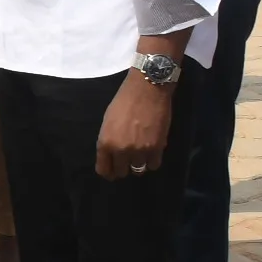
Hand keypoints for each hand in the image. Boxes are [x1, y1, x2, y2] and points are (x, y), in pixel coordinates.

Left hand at [95, 64, 176, 180]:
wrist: (147, 89)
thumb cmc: (124, 101)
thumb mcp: (108, 122)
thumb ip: (109, 141)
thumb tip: (112, 155)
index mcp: (105, 143)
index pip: (104, 170)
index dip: (109, 172)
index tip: (113, 170)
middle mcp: (121, 150)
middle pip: (121, 172)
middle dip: (124, 167)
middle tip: (128, 159)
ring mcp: (139, 151)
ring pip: (138, 170)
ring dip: (139, 163)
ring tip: (142, 152)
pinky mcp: (156, 148)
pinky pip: (154, 165)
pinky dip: (152, 160)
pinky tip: (152, 151)